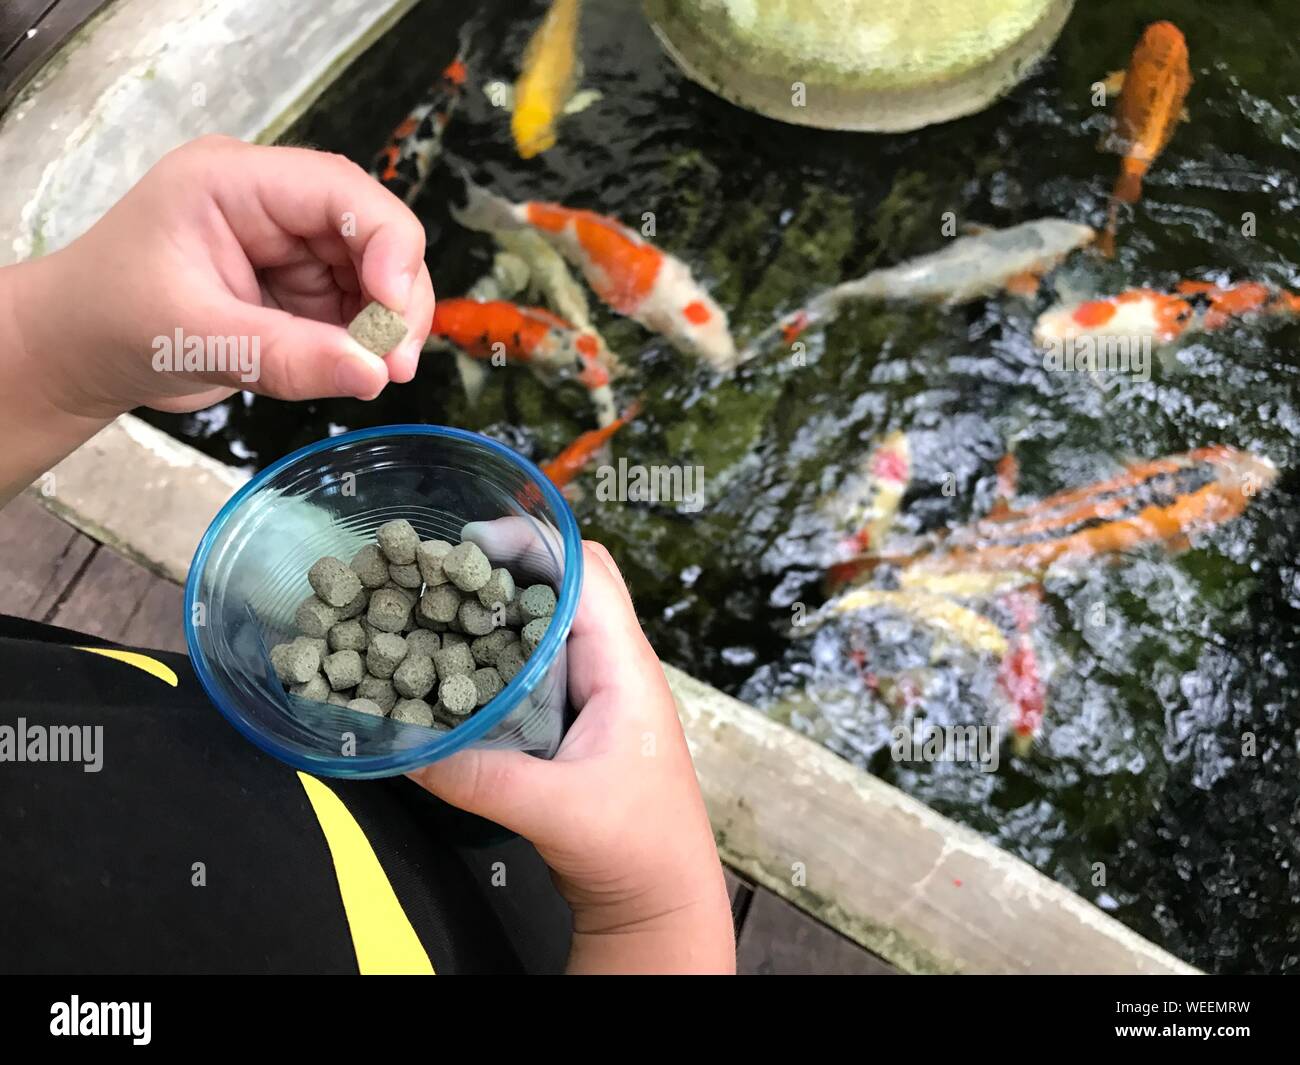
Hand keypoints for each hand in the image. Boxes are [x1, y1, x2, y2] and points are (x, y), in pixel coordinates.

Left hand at [11, 135, 434, 418]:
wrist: (78, 354)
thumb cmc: (111, 324)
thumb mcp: (195, 337)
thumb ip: (287, 356)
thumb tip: (375, 375)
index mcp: (236, 181)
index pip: (340, 192)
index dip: (387, 246)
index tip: (393, 317)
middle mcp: (272, 203)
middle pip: (371, 232)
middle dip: (395, 298)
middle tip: (397, 366)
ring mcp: (288, 245)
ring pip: (372, 274)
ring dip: (386, 326)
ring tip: (379, 375)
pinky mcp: (296, 287)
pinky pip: (353, 310)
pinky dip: (364, 343)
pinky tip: (356, 371)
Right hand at [408, 542, 735, 973]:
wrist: (659, 897)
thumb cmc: (637, 848)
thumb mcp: (557, 810)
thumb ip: (483, 778)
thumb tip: (407, 746)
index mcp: (624, 668)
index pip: (587, 572)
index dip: (534, 543)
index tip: (471, 540)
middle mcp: (613, 666)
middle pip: (567, 582)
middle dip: (509, 563)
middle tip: (442, 566)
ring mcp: (594, 690)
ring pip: (548, 620)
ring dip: (500, 605)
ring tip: (438, 599)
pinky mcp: (572, 718)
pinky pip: (534, 663)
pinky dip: (496, 650)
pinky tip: (452, 661)